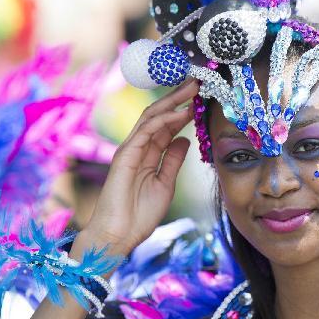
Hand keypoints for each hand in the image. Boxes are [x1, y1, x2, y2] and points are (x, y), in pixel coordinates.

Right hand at [78, 80, 199, 255]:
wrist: (117, 236)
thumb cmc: (138, 215)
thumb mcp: (165, 184)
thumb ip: (173, 161)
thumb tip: (184, 139)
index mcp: (148, 155)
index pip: (166, 125)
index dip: (183, 110)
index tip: (202, 98)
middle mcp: (138, 148)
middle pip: (158, 115)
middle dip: (178, 97)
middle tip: (198, 82)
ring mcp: (130, 150)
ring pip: (151, 117)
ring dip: (173, 101)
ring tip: (192, 89)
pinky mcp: (125, 156)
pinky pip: (146, 132)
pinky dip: (164, 120)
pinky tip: (181, 113)